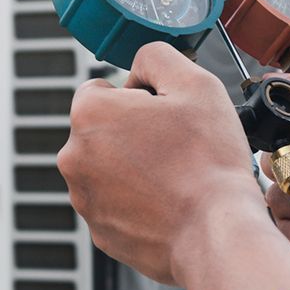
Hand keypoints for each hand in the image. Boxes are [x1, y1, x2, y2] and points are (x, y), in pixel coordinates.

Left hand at [58, 43, 289, 289]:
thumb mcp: (195, 83)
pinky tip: (169, 204)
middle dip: (133, 134)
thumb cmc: (208, 161)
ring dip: (134, 168)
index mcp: (89, 114)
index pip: (102, 90)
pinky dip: (138, 203)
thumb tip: (140, 64)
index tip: (166, 115)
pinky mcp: (99, 231)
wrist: (216, 232)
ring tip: (175, 178)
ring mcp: (84, 198)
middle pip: (103, 132)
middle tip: (176, 147)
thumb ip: (157, 57)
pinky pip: (117, 205)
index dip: (138, 98)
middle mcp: (73, 156)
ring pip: (108, 169)